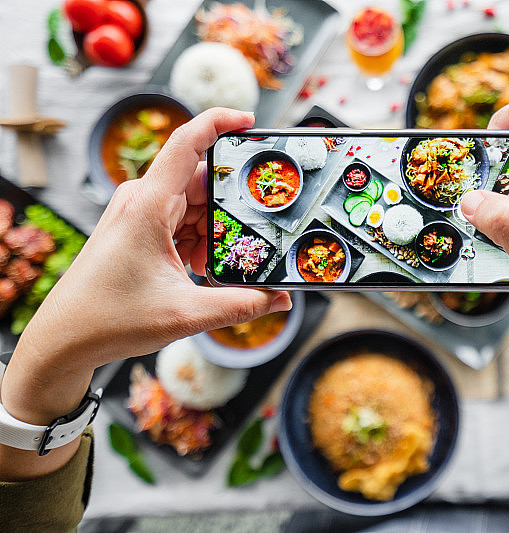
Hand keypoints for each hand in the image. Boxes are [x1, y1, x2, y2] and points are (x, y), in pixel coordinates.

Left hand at [2, 108, 289, 435]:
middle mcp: (142, 201)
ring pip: (196, 205)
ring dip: (215, 230)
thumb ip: (241, 304)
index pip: (187, 142)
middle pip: (202, 181)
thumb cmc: (110, 320)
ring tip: (219, 264)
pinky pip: (183, 221)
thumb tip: (281, 297)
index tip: (250, 121)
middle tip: (257, 231)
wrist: (65, 339)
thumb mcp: (186, 314)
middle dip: (232, 206)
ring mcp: (140, 213)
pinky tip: (201, 269)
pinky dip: (200, 240)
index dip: (220, 122)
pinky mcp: (140, 228)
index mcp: (148, 206)